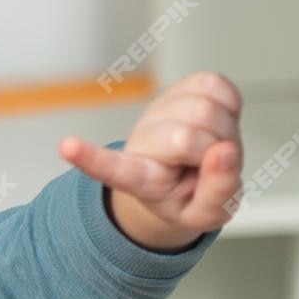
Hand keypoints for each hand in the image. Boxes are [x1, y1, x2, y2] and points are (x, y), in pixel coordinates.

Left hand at [59, 70, 243, 252]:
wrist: (192, 174)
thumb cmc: (193, 196)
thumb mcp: (209, 213)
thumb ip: (219, 191)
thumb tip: (224, 152)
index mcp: (141, 179)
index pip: (112, 169)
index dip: (90, 158)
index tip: (66, 146)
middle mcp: (144, 139)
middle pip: (187, 137)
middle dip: (217, 154)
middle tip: (213, 167)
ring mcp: (161, 110)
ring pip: (205, 109)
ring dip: (226, 131)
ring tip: (215, 148)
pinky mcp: (184, 85)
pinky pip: (217, 86)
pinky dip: (231, 106)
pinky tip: (221, 123)